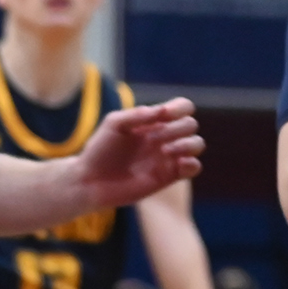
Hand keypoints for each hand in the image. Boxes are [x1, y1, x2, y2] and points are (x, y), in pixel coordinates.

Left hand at [76, 99, 203, 207]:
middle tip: (155, 139)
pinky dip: (192, 164)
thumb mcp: (114, 124)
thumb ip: (137, 115)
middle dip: (178, 128)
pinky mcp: (168, 177)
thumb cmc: (100, 150)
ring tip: (166, 151)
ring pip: (197, 144)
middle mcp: (164, 137)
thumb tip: (162, 111)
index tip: (164, 115)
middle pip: (190, 124)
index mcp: (154, 121)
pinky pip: (194, 168)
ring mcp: (167, 157)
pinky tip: (177, 164)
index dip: (180, 108)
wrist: (90, 182)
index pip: (182, 107)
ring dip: (187, 144)